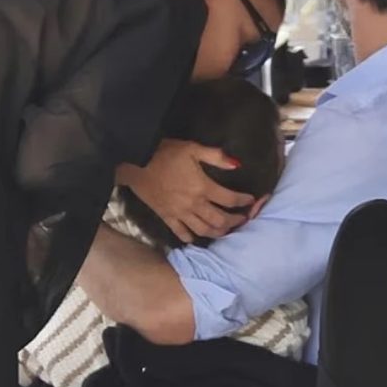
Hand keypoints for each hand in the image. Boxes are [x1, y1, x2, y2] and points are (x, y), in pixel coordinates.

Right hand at [119, 139, 255, 243]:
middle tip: (242, 219)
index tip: (250, 200)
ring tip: (225, 230)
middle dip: (235, 222)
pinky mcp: (166, 217)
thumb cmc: (165, 153)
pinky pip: (181, 233)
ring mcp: (179, 213)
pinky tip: (197, 237)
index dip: (243, 201)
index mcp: (203, 187)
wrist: (136, 162)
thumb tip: (237, 164)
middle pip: (220, 220)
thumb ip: (216, 157)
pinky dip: (191, 238)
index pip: (230, 199)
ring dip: (217, 232)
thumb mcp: (192, 148)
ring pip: (203, 230)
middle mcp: (194, 204)